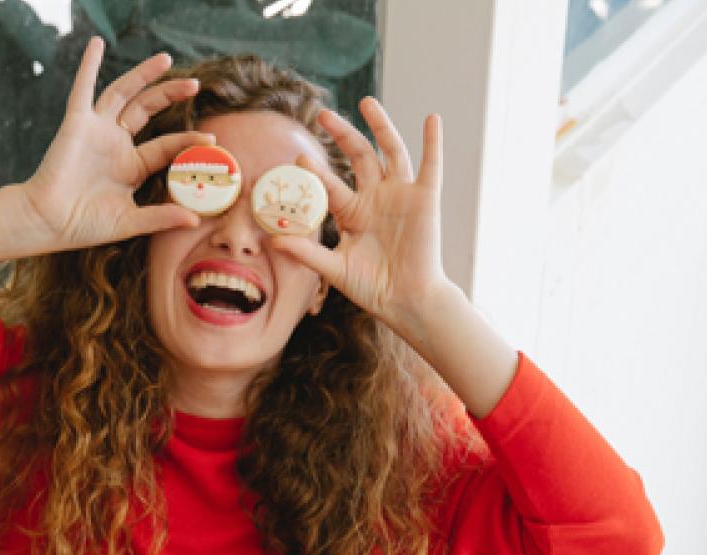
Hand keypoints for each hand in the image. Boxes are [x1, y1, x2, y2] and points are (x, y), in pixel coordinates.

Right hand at [21, 38, 214, 251]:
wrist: (49, 222)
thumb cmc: (84, 226)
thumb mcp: (130, 222)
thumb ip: (161, 218)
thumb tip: (195, 220)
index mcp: (131, 167)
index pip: (165, 146)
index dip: (188, 141)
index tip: (211, 139)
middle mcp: (115, 144)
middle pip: (147, 110)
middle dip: (170, 95)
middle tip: (194, 85)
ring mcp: (96, 131)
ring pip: (123, 93)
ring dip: (142, 74)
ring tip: (165, 59)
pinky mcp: (77, 123)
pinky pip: (83, 89)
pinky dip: (88, 65)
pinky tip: (96, 45)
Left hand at [273, 99, 451, 336]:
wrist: (404, 301)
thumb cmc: (370, 288)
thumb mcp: (333, 269)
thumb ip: (306, 253)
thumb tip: (273, 239)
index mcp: (352, 213)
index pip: (331, 185)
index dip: (317, 172)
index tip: (298, 158)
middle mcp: (375, 198)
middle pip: (358, 157)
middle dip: (342, 135)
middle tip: (323, 114)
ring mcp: (400, 195)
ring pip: (390, 151)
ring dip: (380, 125)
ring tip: (366, 102)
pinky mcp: (425, 200)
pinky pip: (431, 165)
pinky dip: (433, 142)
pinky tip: (431, 119)